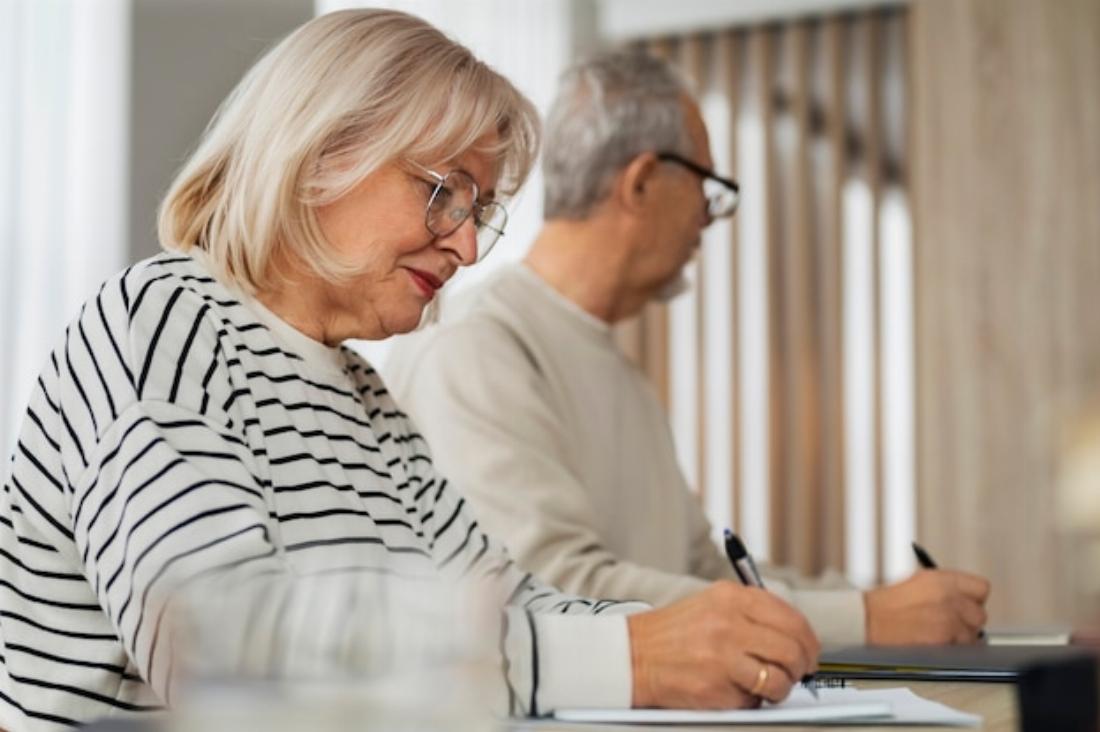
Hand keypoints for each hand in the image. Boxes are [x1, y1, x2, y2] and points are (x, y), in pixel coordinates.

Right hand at [627, 581, 819, 708]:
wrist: (631, 656)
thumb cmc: (672, 634)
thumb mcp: (711, 605)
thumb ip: (751, 613)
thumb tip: (795, 635)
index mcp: (730, 598)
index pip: (790, 618)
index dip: (807, 639)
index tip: (809, 650)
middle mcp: (729, 623)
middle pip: (792, 648)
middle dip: (802, 666)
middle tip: (797, 672)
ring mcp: (723, 656)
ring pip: (779, 678)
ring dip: (780, 687)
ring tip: (767, 686)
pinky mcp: (716, 687)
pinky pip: (754, 700)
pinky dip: (752, 701)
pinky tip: (735, 691)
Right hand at [864, 569, 990, 644]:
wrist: (867, 620)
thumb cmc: (885, 604)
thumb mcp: (918, 583)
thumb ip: (944, 589)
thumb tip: (963, 601)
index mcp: (942, 579)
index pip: (981, 588)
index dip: (974, 599)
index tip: (968, 605)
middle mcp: (949, 596)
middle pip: (980, 614)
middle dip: (968, 622)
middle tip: (954, 625)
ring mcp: (949, 618)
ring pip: (973, 634)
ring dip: (961, 638)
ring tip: (940, 636)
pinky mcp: (944, 638)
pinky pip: (961, 648)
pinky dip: (952, 649)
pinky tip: (935, 644)